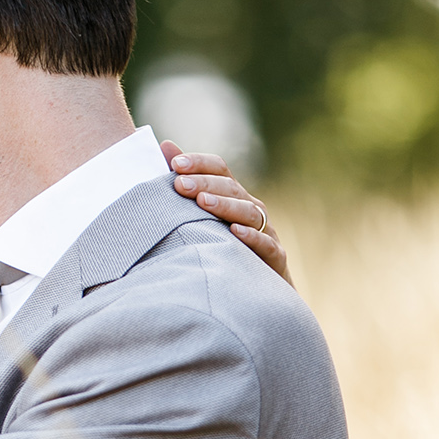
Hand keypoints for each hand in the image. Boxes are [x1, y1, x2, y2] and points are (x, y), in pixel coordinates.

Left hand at [159, 141, 290, 284]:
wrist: (256, 293)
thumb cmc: (223, 248)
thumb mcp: (202, 216)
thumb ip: (186, 182)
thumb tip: (164, 145)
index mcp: (233, 196)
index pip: (220, 169)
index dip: (199, 163)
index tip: (175, 163)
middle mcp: (251, 208)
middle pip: (232, 188)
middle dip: (205, 183)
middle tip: (180, 184)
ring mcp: (266, 232)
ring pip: (249, 212)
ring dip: (225, 206)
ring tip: (202, 202)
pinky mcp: (275, 258)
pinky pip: (266, 244)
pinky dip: (252, 237)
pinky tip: (234, 232)